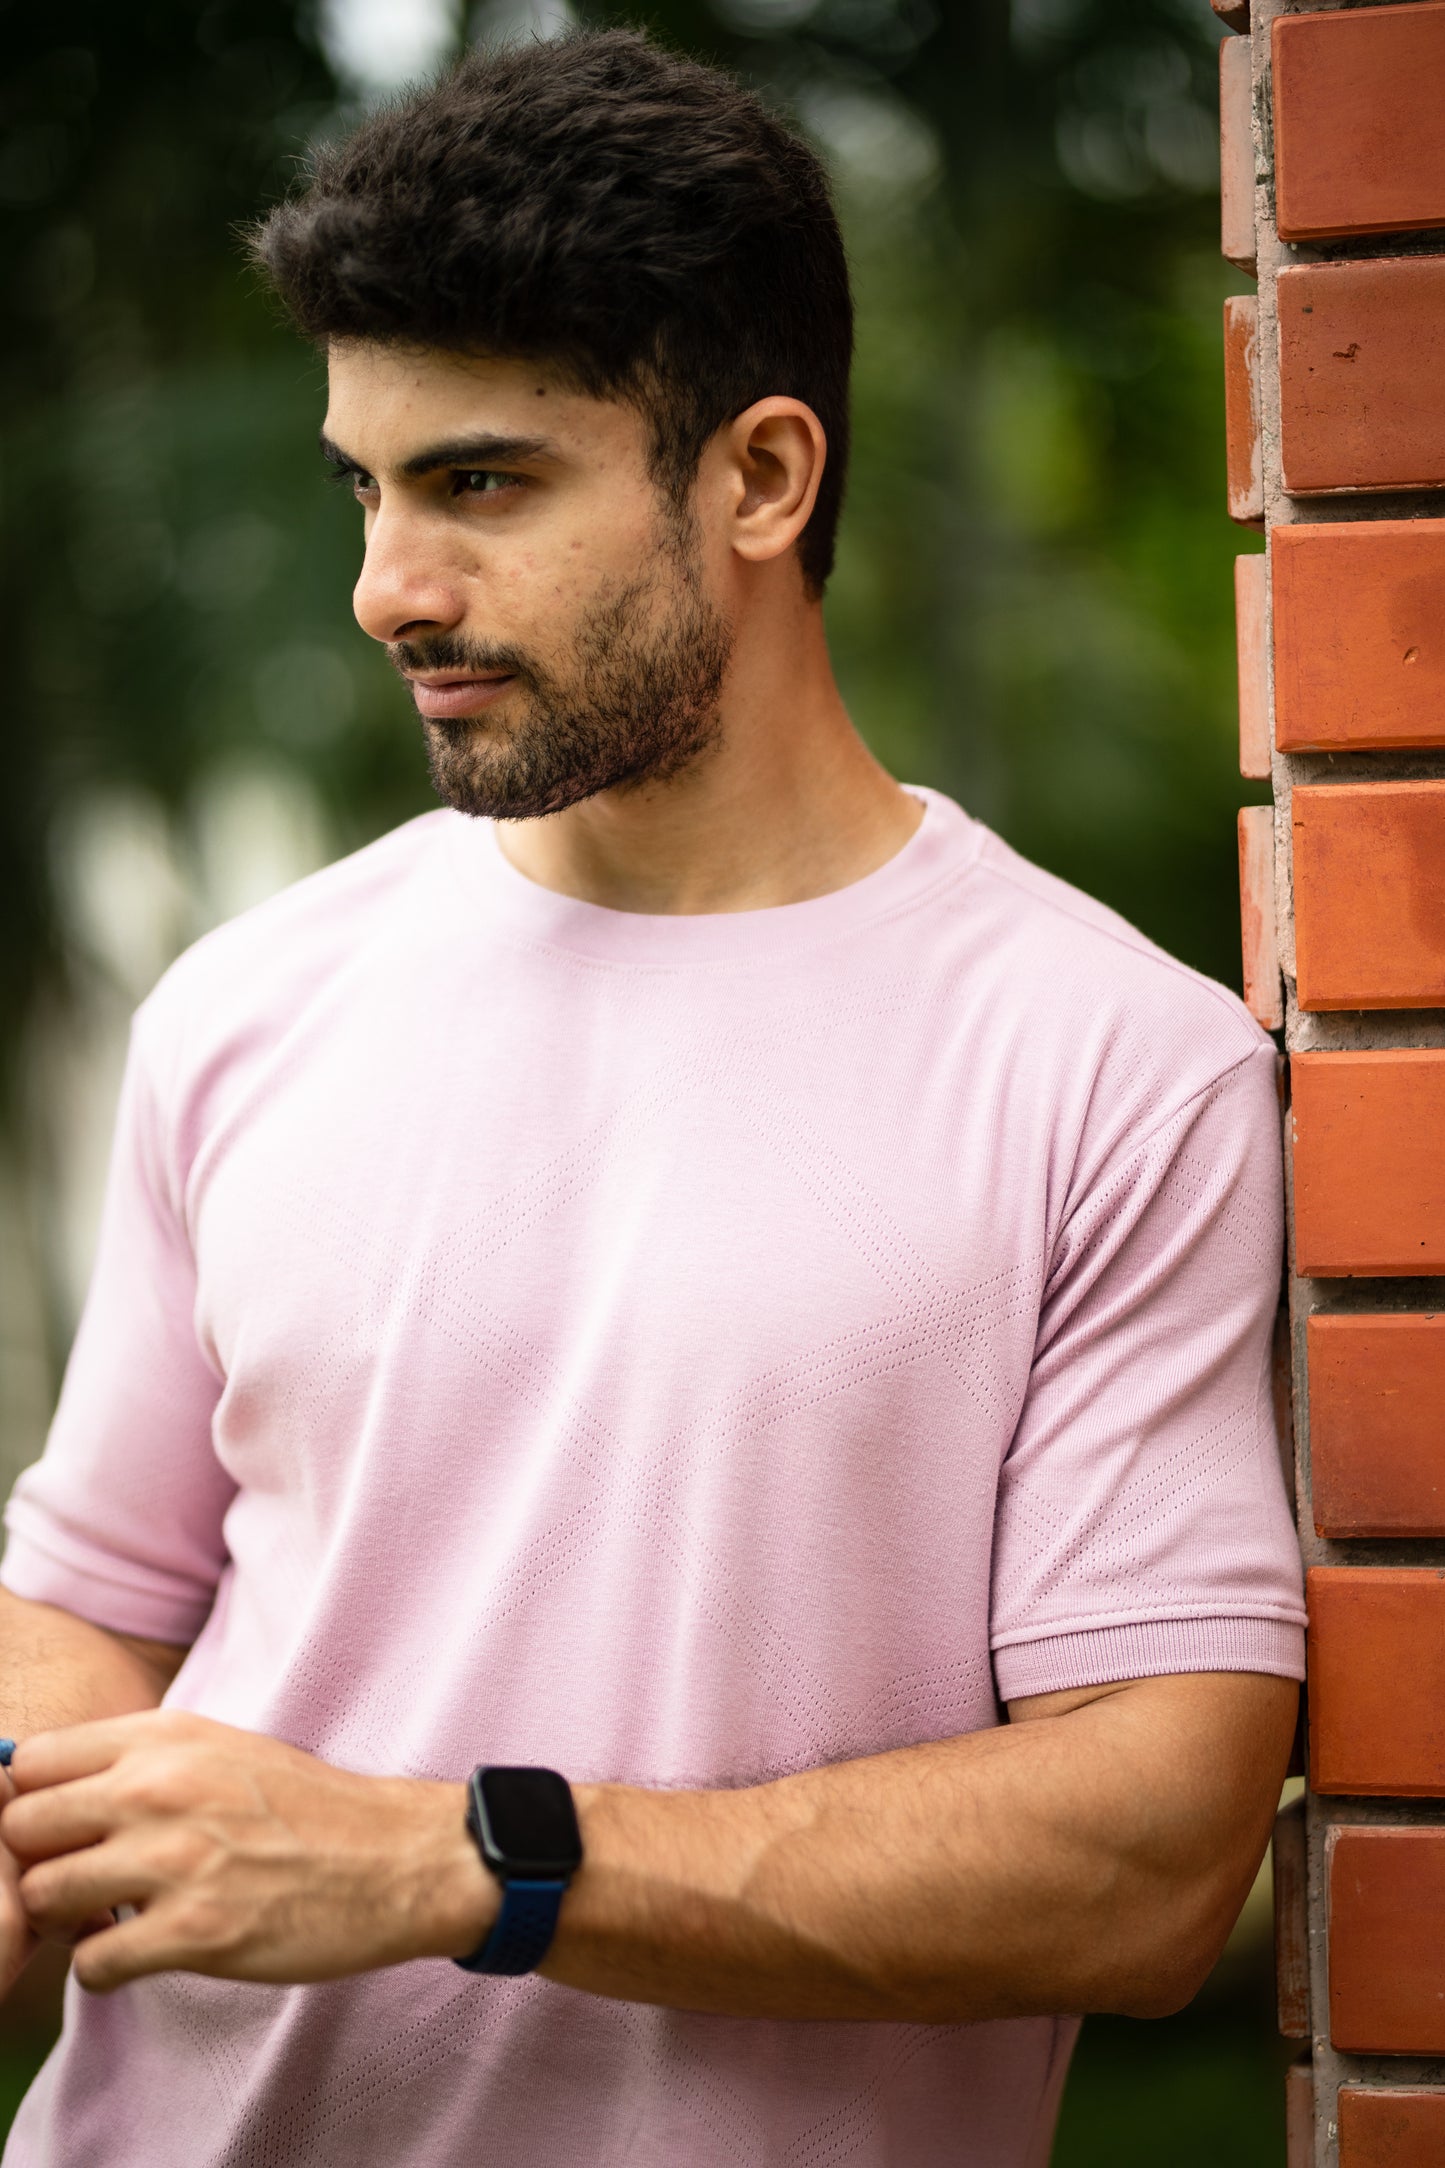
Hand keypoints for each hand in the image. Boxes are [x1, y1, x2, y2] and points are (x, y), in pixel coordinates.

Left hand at [0, 1711, 497, 1994]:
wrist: (392, 1858)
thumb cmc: (306, 1806)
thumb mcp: (223, 1747)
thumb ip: (142, 1760)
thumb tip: (55, 1787)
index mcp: (166, 1737)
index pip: (30, 1760)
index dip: (32, 1801)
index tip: (57, 1829)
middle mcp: (159, 1788)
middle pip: (22, 1827)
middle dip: (40, 1860)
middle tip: (81, 1880)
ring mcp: (174, 1861)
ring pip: (44, 1896)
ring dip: (67, 1919)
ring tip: (110, 1918)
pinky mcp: (193, 1933)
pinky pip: (89, 1964)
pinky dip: (104, 1969)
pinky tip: (142, 1953)